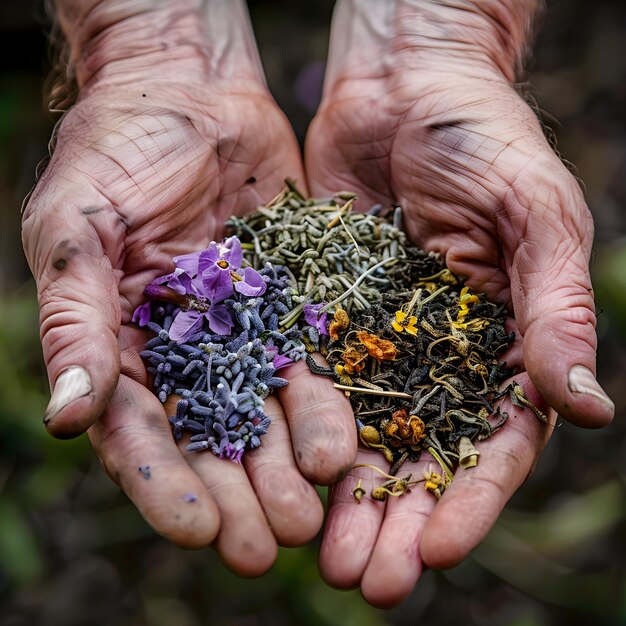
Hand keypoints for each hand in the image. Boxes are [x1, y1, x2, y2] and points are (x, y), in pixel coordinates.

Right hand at [22, 0, 354, 574]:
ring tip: (314, 516)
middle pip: (211, 439)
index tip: (196, 531)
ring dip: (287, 467)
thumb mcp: (77, 229)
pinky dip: (326, 407)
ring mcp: (242, 332)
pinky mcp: (292, 304)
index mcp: (122, 343)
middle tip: (268, 546)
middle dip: (237, 494)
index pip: (141, 430)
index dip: (165, 484)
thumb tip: (67, 416)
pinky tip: (346, 449)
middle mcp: (186, 351)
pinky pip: (311, 363)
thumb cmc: (116, 151)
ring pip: (267, 414)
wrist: (189, 95)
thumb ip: (76, 321)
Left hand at [304, 0, 613, 604]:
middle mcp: (438, 353)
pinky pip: (310, 378)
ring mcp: (377, 337)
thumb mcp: (534, 215)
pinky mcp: (325, 311)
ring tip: (317, 556)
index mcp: (502, 342)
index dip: (468, 500)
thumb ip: (554, 309)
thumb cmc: (486, 136)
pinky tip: (276, 474)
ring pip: (361, 435)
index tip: (434, 550)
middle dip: (395, 522)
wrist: (405, 86)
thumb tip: (585, 407)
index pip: (492, 443)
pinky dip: (296, 430)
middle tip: (364, 582)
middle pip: (420, 458)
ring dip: (341, 497)